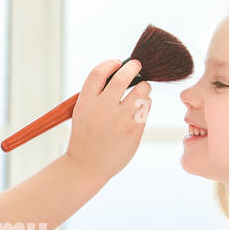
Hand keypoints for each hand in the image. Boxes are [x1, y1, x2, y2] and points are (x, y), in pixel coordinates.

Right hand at [66, 58, 150, 181]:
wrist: (87, 166)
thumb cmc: (86, 136)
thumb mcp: (83, 113)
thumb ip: (97, 95)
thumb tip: (121, 73)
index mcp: (86, 102)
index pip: (99, 73)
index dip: (110, 64)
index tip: (117, 63)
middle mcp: (102, 109)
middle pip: (123, 77)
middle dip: (133, 67)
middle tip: (137, 66)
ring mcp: (119, 120)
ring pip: (141, 91)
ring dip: (143, 88)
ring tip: (140, 93)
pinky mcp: (133, 130)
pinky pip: (146, 108)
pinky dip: (145, 104)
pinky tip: (139, 109)